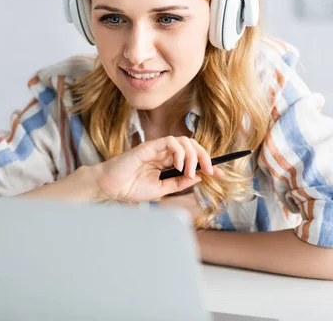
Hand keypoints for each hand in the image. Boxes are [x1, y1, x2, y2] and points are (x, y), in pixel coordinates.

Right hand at [92, 136, 216, 202]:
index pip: (192, 158)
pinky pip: (170, 141)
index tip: (220, 174)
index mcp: (167, 163)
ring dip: (193, 156)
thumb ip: (178, 183)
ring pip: (184, 141)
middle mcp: (164, 153)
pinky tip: (179, 165)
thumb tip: (198, 177)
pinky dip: (179, 152)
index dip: (207, 163)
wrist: (112, 187)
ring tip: (189, 171)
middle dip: (205, 157)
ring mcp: (157, 148)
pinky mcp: (149, 146)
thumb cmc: (131, 188)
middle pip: (192, 146)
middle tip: (210, 171)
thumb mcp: (161, 190)